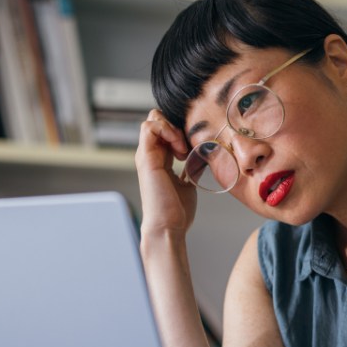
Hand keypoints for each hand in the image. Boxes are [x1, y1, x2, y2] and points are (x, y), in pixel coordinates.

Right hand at [135, 109, 196, 237]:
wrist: (168, 226)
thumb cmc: (177, 211)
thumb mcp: (187, 183)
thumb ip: (190, 169)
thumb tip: (200, 160)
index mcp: (159, 160)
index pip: (165, 130)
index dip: (180, 130)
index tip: (194, 147)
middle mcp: (150, 154)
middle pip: (157, 120)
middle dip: (175, 124)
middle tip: (187, 145)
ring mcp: (146, 155)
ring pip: (152, 119)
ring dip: (172, 128)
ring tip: (183, 149)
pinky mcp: (146, 158)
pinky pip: (150, 128)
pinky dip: (167, 131)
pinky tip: (179, 150)